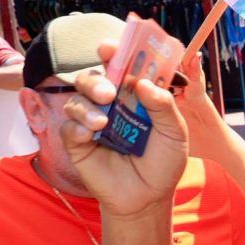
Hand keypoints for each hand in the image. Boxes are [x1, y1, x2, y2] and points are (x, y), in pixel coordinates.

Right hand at [52, 54, 190, 218]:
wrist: (148, 197)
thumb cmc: (164, 163)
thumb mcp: (175, 134)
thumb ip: (163, 106)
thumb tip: (143, 82)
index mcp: (135, 97)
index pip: (122, 68)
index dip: (115, 54)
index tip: (110, 47)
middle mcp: (111, 104)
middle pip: (92, 78)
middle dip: (96, 79)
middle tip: (109, 92)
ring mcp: (92, 121)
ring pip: (76, 98)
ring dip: (87, 105)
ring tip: (103, 122)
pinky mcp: (78, 141)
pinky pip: (69, 126)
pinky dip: (79, 126)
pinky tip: (93, 134)